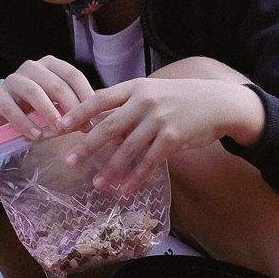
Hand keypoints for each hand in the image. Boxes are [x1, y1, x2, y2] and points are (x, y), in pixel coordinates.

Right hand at [0, 57, 94, 137]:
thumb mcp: (58, 105)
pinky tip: (36, 135)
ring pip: (34, 91)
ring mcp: (12, 80)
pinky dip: (25, 123)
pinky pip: (12, 108)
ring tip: (59, 130)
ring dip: (49, 112)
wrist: (4, 120)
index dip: (86, 96)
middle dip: (70, 106)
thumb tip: (99, 117)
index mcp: (50, 65)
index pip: (73, 75)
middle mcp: (31, 67)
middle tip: (79, 127)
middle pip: (55, 83)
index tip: (95, 117)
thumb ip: (75, 106)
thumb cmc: (36, 111)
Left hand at [59, 77, 263, 192]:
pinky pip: (150, 161)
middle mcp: (144, 101)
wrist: (220, 103)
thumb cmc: (181, 99)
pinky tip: (126, 189)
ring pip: (128, 149)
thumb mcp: (151, 92)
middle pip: (108, 126)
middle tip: (69, 162)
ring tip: (98, 184)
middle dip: (86, 146)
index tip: (58, 127)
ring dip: (111, 169)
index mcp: (135, 88)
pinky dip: (137, 177)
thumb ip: (126, 104)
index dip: (77, 114)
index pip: (98, 99)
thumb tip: (94, 121)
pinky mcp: (174, 137)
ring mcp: (160, 119)